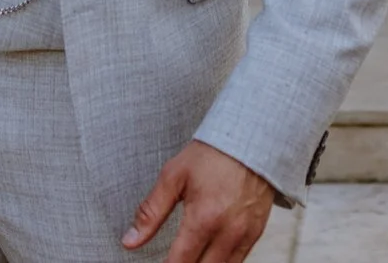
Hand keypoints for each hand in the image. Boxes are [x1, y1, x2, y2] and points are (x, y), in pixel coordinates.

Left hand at [123, 140, 275, 262]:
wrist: (251, 137)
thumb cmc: (211, 155)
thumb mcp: (173, 177)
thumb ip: (150, 212)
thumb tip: (130, 241)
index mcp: (204, 219)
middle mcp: (227, 232)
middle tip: (173, 258)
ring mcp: (245, 234)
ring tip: (189, 256)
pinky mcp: (256, 232)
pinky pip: (238, 262)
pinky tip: (208, 256)